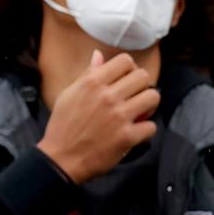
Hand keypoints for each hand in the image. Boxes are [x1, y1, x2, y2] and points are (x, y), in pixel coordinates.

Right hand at [36, 50, 159, 182]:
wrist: (60, 159)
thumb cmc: (63, 126)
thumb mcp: (69, 94)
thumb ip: (87, 74)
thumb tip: (99, 55)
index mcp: (92, 83)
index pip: (125, 61)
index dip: (129, 69)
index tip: (126, 79)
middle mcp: (107, 96)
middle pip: (143, 77)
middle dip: (141, 86)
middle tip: (135, 96)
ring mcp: (119, 117)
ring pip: (153, 97)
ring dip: (148, 105)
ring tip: (139, 111)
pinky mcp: (127, 137)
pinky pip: (151, 126)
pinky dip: (145, 130)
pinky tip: (135, 132)